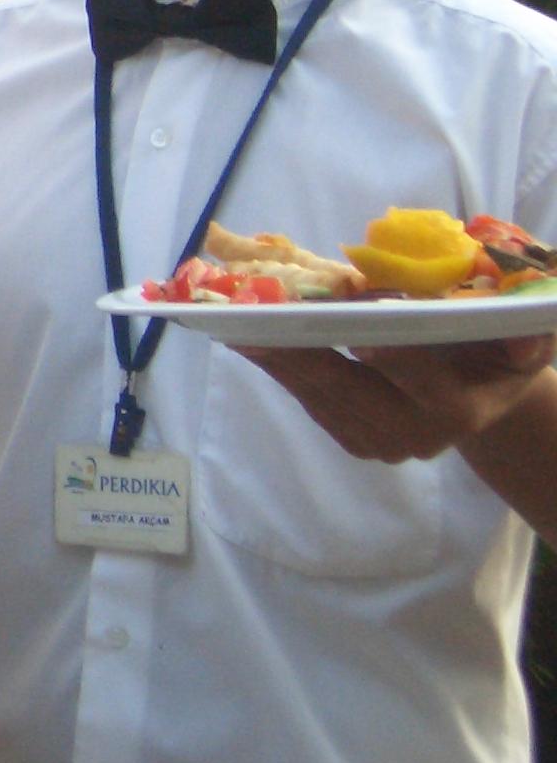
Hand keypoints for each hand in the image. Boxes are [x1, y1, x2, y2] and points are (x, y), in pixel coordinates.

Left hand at [233, 334, 556, 462]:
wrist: (482, 392)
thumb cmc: (498, 351)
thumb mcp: (524, 341)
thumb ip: (525, 338)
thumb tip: (524, 336)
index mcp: (460, 407)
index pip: (421, 381)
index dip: (390, 357)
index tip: (355, 328)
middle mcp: (418, 433)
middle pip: (352, 390)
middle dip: (303, 354)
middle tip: (259, 320)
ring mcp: (381, 442)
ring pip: (321, 396)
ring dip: (277, 358)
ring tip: (237, 321)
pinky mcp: (354, 439)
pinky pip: (309, 400)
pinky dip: (278, 367)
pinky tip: (247, 337)